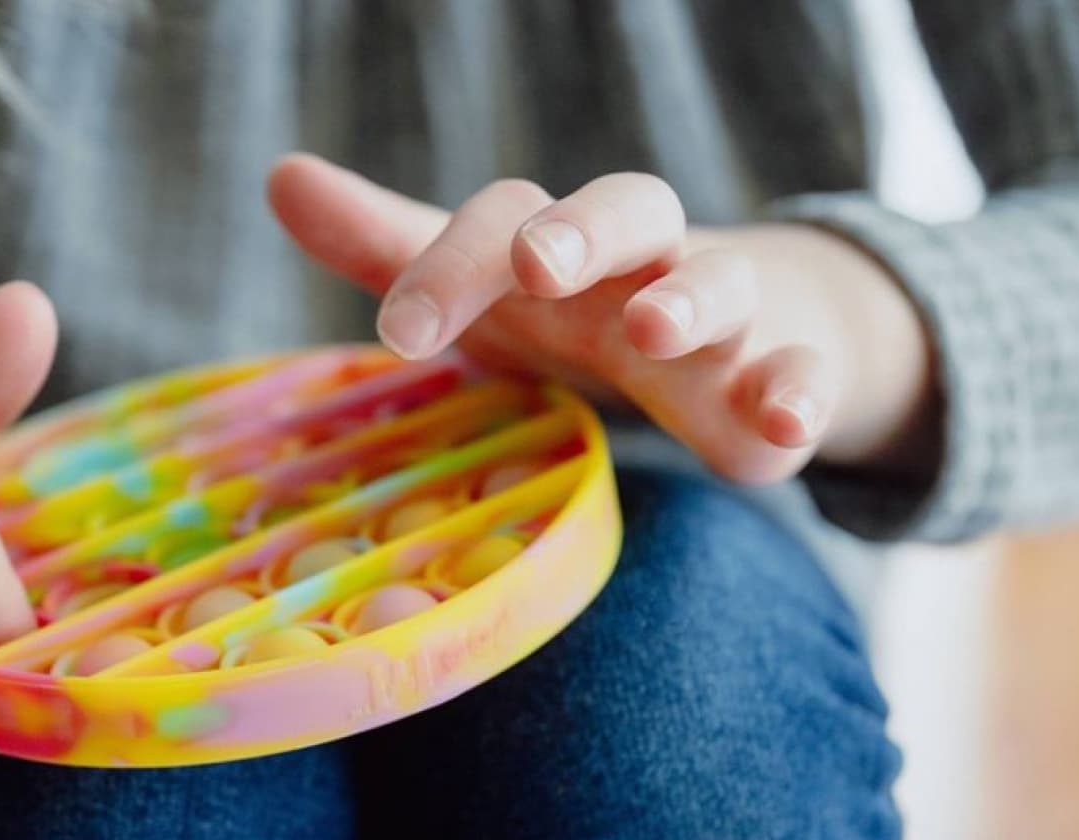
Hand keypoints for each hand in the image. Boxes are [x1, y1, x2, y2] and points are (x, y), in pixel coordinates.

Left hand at [268, 154, 935, 484]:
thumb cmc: (575, 308)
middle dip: (582, 233)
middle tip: (539, 265)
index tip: (394, 335)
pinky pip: (799, 376)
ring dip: (693, 303)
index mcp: (562, 238)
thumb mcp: (484, 285)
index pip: (506, 219)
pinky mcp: (779, 378)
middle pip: (627, 211)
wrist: (725, 333)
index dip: (449, 267)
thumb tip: (279, 173)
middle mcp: (643, 261)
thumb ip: (388, 246)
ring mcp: (722, 317)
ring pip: (721, 286)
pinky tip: (786, 426)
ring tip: (658, 332)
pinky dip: (799, 393)